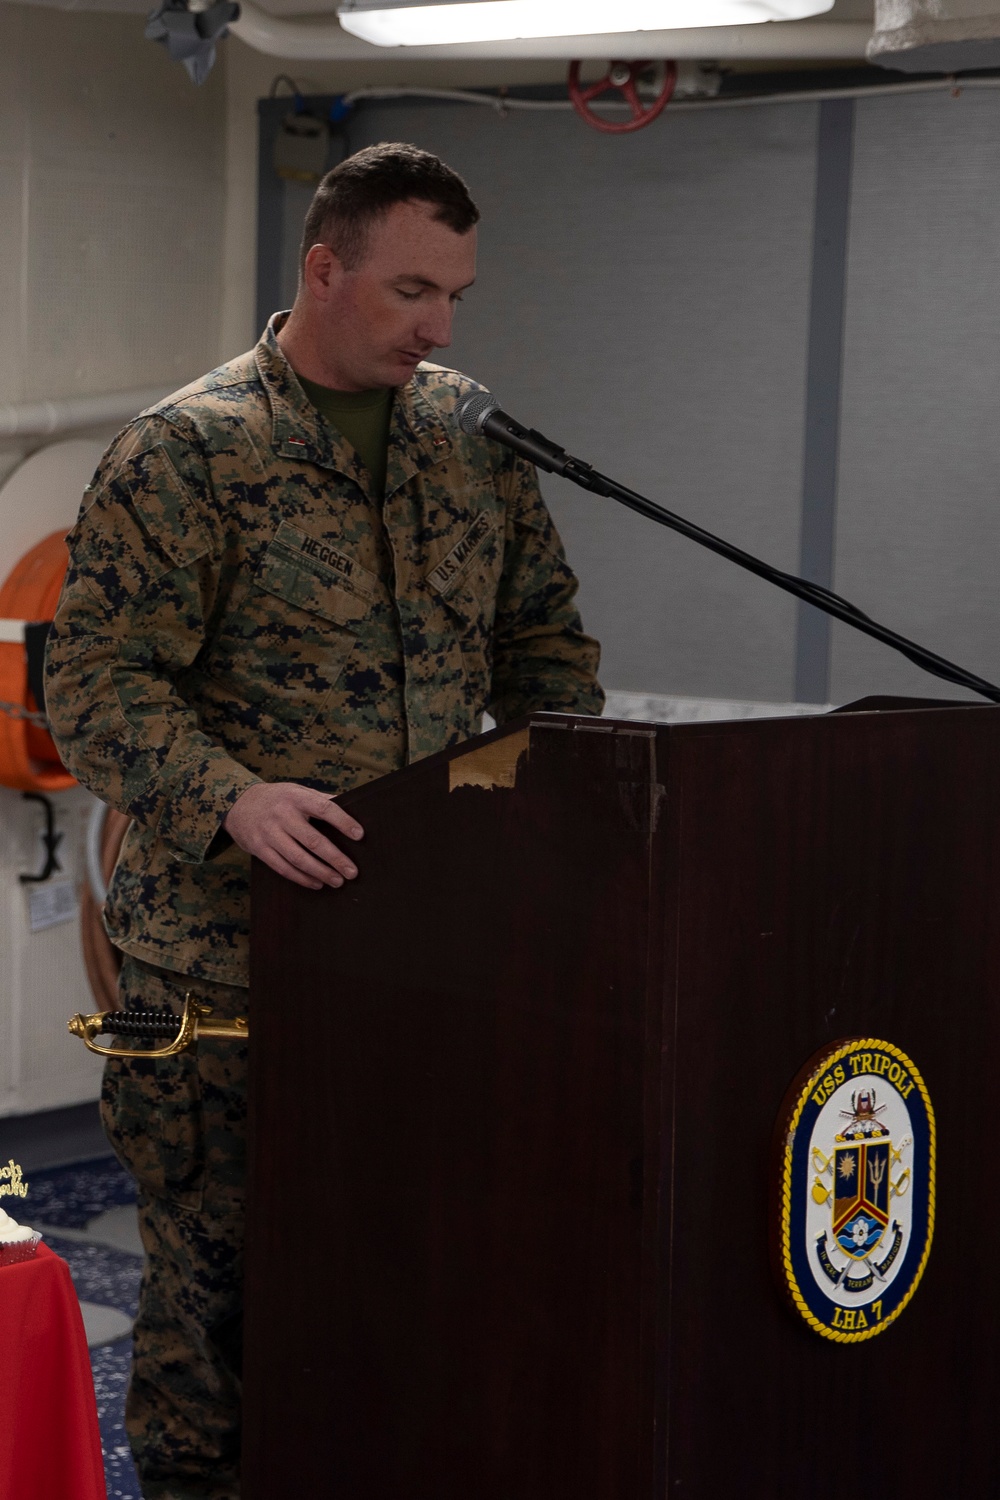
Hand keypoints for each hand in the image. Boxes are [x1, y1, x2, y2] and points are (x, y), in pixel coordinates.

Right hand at [224, 782, 363, 890]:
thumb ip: (321, 799)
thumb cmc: (278, 798)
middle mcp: (282, 815)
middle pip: (313, 840)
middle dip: (335, 858)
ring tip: (338, 881)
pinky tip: (317, 883)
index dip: (343, 822)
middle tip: (352, 872)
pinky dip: (302, 878)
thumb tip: (352, 803)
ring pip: (298, 858)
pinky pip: (283, 868)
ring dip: (321, 872)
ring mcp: (269, 833)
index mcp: (296, 797)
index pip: (324, 809)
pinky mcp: (259, 849)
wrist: (237, 804)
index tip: (360, 835)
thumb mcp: (297, 791)